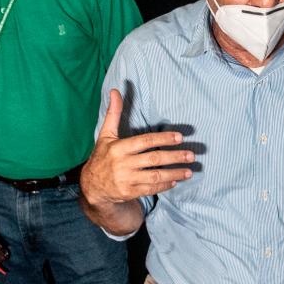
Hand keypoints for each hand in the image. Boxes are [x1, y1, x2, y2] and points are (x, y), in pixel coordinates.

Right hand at [81, 88, 194, 205]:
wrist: (91, 186)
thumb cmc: (102, 156)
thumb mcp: (105, 135)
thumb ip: (113, 113)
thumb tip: (115, 90)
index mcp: (118, 148)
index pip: (145, 141)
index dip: (163, 138)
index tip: (180, 137)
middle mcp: (122, 164)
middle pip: (154, 159)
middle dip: (175, 157)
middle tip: (191, 155)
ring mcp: (126, 180)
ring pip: (155, 176)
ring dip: (174, 173)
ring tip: (189, 171)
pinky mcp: (129, 192)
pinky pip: (151, 189)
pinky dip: (165, 185)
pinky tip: (176, 180)